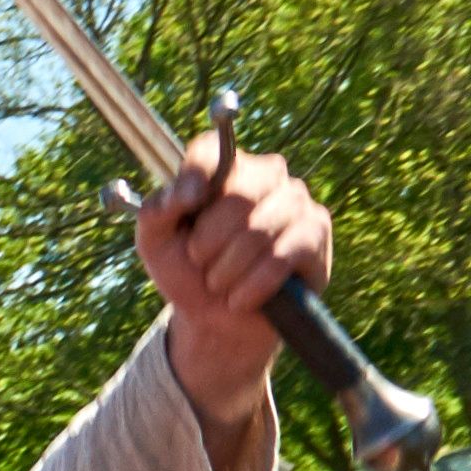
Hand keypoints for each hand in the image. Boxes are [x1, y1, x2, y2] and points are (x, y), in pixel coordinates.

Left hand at [132, 132, 337, 435]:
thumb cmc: (187, 271)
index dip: (196, 176)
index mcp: (224, 168)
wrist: (217, 320)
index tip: (188, 205)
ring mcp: (295, 200)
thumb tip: (189, 191)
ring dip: (227, 271)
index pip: (210, 150)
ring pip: (258, 231)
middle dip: (208, 242)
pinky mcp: (316, 231)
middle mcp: (266, 174)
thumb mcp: (155, 244)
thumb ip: (156, 212)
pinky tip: (240, 298)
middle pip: (238, 195)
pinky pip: (282, 256)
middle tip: (200, 262)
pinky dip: (252, 286)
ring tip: (219, 283)